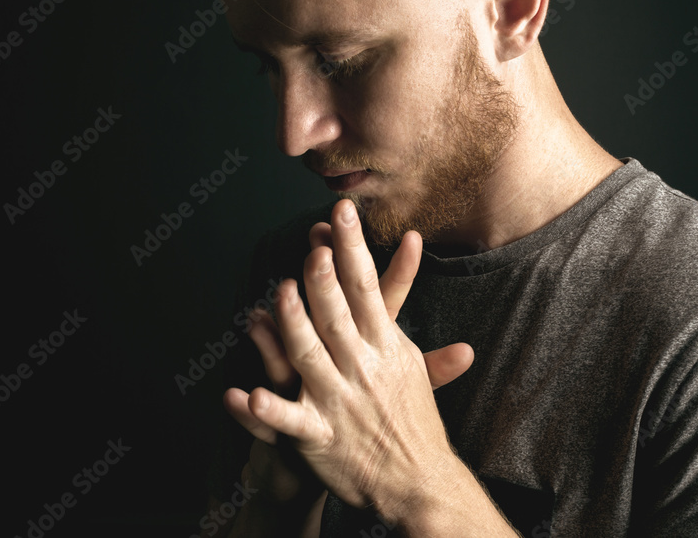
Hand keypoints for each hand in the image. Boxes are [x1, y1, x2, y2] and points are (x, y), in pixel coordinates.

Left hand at [224, 199, 473, 523]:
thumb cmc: (412, 423)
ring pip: (310, 356)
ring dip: (294, 325)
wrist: (417, 483)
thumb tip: (452, 322)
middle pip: (339, 315)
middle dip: (326, 279)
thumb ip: (420, 338)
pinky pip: (289, 420)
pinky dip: (268, 409)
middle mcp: (363, 369)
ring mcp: (338, 400)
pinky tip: (245, 396)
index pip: (368, 288)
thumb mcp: (416, 375)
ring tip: (280, 296)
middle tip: (315, 245)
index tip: (341, 214)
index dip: (353, 249)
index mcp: (386, 348)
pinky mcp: (318, 434)